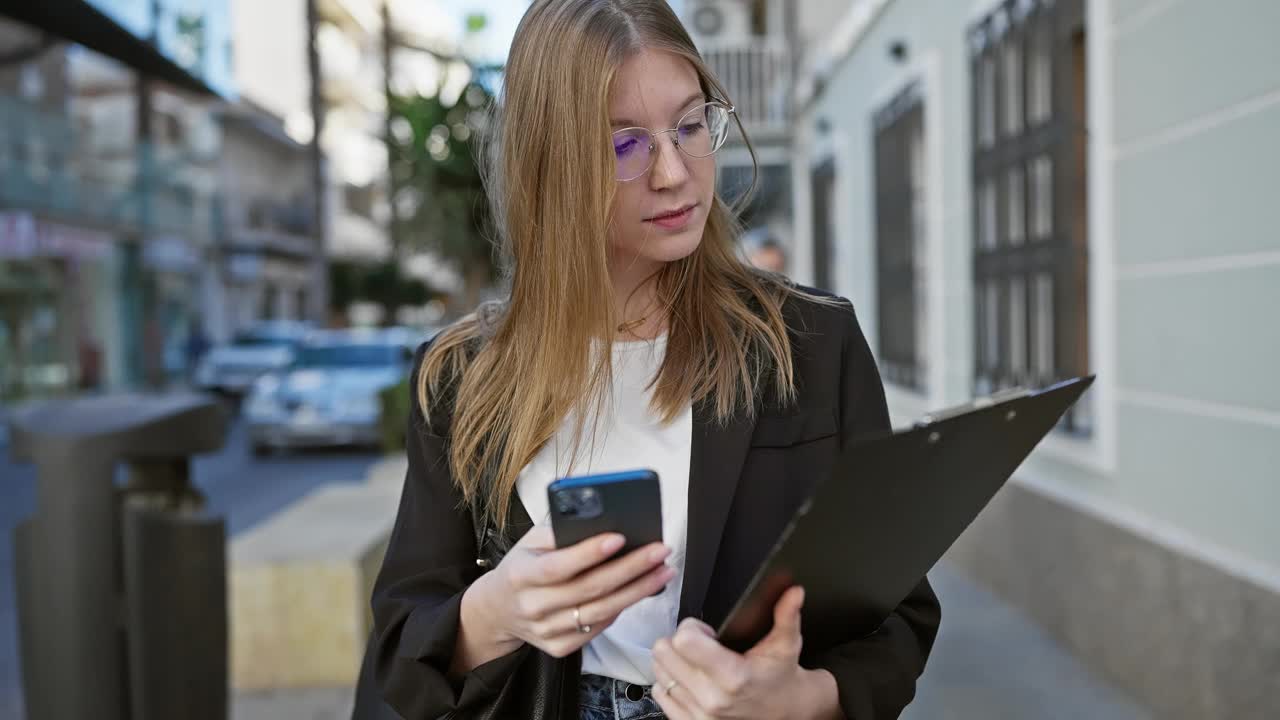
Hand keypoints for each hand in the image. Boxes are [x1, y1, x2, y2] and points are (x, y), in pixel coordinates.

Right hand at [467, 526, 675, 657]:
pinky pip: (598, 629)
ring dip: (637, 591)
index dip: (590, 553)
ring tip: (663, 570)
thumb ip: (559, 531)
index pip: (558, 566)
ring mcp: (546, 631)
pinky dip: (621, 609)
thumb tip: (598, 516)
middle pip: (589, 590)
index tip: (621, 537)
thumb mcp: (529, 542)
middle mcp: (532, 606)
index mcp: (520, 575)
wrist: (497, 610)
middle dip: (630, 569)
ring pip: (600, 612)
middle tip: (660, 551)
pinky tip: (641, 591)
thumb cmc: (522, 566)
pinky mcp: (558, 647)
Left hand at [652, 586, 832, 719]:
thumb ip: (787, 616)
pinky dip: (670, 682)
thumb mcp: (786, 645)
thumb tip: (794, 592)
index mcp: (733, 676)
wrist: (784, 713)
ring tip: (697, 662)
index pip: (684, 641)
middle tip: (701, 645)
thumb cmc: (780, 677)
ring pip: (658, 672)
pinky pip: (659, 693)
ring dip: (673, 661)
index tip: (706, 631)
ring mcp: (698, 714)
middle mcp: (712, 698)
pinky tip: (691, 679)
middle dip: (679, 641)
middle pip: (664, 653)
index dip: (691, 627)